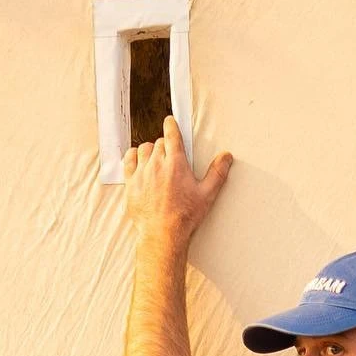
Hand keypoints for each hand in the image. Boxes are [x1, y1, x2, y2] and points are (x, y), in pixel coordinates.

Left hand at [123, 114, 231, 242]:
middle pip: (159, 142)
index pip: (172, 135)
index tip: (170, 121)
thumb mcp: (207, 195)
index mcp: (176, 164)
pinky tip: (139, 161)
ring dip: (151, 151)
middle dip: (165, 146)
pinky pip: (128, 160)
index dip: (171, 125)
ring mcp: (142, 173)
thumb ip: (217, 173)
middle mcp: (157, 164)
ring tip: (156, 159)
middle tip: (170, 155)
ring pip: (144, 149)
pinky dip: (134, 157)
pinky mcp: (131, 183)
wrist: (162, 234)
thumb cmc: (184, 216)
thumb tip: (226, 157)